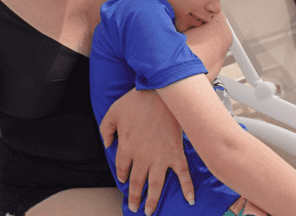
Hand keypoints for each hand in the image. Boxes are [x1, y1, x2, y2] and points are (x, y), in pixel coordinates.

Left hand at [100, 89, 193, 214]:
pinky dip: (187, 188)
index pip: (121, 168)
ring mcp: (160, 157)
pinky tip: (189, 200)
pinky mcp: (175, 153)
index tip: (123, 181)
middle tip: (134, 207)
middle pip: (136, 181)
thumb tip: (107, 145)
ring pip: (155, 184)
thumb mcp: (113, 112)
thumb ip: (106, 130)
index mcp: (126, 147)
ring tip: (150, 212)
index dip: (121, 176)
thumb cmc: (136, 100)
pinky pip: (182, 174)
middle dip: (135, 196)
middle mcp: (142, 156)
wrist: (160, 92)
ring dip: (152, 200)